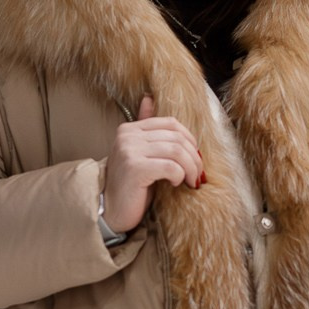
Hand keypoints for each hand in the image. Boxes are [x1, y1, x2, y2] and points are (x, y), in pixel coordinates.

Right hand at [102, 94, 205, 232]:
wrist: (110, 210)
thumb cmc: (130, 184)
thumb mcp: (139, 153)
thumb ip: (146, 130)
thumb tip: (149, 98)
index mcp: (130, 129)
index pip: (170, 123)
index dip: (189, 139)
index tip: (194, 157)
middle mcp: (128, 136)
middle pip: (177, 137)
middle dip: (194, 157)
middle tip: (198, 174)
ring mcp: (130, 151)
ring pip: (177, 151)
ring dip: (190, 168)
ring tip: (191, 180)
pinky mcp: (135, 168)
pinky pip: (170, 167)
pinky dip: (179, 176)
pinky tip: (175, 183)